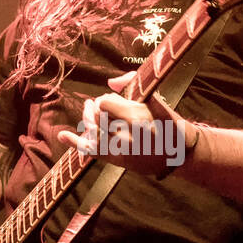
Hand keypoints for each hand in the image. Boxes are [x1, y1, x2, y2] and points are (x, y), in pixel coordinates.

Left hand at [56, 72, 196, 176]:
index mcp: (135, 118)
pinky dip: (75, 142)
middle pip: (96, 116)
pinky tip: (63, 134)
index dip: (105, 99)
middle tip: (96, 105)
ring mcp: (119, 150)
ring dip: (86, 119)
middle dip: (95, 108)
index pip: (104, 102)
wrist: (179, 153)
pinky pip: (91, 151)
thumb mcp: (156, 100)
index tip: (112, 100)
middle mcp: (125, 135)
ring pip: (91, 131)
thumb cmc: (167, 123)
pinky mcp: (116, 160)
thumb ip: (133, 84)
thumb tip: (110, 82)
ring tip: (87, 111)